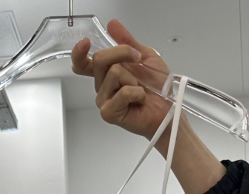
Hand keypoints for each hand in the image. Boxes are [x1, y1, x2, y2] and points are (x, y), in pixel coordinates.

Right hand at [71, 18, 226, 193]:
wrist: (168, 108)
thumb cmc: (158, 87)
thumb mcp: (145, 56)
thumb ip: (128, 41)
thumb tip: (113, 25)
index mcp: (107, 73)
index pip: (83, 64)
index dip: (79, 53)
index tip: (86, 43)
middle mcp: (102, 86)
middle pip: (100, 59)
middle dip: (123, 54)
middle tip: (138, 61)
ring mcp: (104, 100)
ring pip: (113, 74)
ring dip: (133, 78)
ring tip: (140, 89)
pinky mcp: (109, 113)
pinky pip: (121, 92)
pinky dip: (136, 93)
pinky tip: (139, 99)